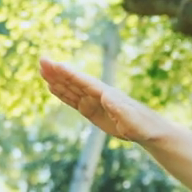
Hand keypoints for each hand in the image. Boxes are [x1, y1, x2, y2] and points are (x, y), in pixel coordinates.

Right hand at [39, 57, 164, 143]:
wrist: (150, 131)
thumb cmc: (144, 126)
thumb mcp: (132, 119)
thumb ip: (120, 109)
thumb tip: (106, 96)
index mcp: (107, 95)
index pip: (84, 82)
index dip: (69, 74)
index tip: (54, 64)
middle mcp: (99, 95)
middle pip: (74, 81)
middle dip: (58, 72)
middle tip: (42, 60)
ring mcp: (94, 102)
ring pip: (71, 89)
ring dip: (57, 80)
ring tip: (42, 70)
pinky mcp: (92, 111)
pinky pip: (73, 100)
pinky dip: (62, 94)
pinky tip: (52, 87)